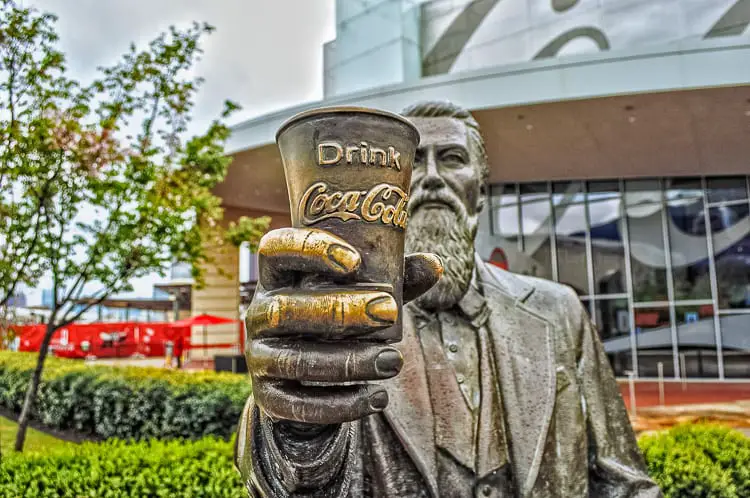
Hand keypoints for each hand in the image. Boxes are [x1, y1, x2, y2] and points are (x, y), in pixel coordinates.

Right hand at [246, 227, 441, 424]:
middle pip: (286, 308)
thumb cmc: (339, 322)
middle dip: (341, 311)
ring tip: (393, 362)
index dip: (309, 250)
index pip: (276, 249)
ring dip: (348, 361)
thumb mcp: (362, 295)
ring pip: (296, 359)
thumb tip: (434, 264)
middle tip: (389, 313)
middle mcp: (260, 313)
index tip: (355, 261)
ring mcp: (258, 356)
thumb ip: (394, 280)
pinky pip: (297, 405)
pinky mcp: (267, 397)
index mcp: (278, 277)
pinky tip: (376, 398)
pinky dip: (339, 404)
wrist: (305, 381)